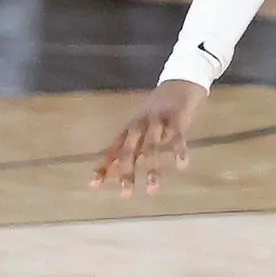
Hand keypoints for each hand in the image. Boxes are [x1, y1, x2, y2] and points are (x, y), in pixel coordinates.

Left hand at [91, 79, 207, 195]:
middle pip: (129, 150)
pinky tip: (181, 165)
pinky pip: (177, 136)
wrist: (180, 82)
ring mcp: (158, 121)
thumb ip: (129, 150)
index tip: (93, 185)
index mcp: (130, 130)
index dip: (103, 166)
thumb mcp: (141, 129)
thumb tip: (112, 173)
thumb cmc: (159, 112)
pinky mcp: (177, 118)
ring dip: (152, 168)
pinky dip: (178, 150)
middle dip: (126, 172)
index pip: (112, 150)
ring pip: (152, 146)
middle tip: (126, 194)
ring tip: (152, 189)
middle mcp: (140, 126)